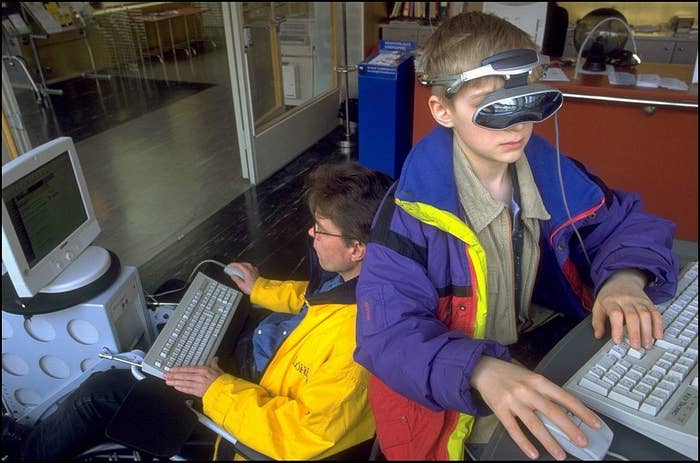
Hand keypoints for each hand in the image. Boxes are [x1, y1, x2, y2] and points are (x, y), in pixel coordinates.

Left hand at [163, 357, 223, 396]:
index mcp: (203, 370)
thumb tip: (215, 358)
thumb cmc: (222, 380)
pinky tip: (175, 387)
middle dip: (173, 375)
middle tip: (165, 375)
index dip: (179, 369)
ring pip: (184, 382)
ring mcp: (198, 384)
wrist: (225, 390)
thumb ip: (214, 364)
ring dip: (174, 381)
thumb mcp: (218, 369)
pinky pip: (188, 389)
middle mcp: (199, 376)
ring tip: (167, 381)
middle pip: (184, 375)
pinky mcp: (198, 392)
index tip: (172, 369)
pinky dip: (181, 388)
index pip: (188, 368)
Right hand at [226, 262, 258, 294]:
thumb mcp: (241, 285)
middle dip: (238, 265)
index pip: (239, 265)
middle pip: (244, 264)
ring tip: (239, 269)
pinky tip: (246, 271)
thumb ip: (236, 279)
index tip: (230, 265)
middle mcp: (252, 270)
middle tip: (234, 267)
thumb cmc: (252, 289)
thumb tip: (233, 276)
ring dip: (243, 266)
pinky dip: (248, 268)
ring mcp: (255, 271)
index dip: (233, 264)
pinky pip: (252, 268)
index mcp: (247, 272)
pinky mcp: (257, 274)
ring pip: (248, 265)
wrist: (260, 291)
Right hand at [471, 356, 601, 460]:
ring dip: (549, 441)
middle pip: (552, 411)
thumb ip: (546, 392)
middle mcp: (527, 390)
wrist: (483, 368)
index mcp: (538, 381)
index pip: (565, 397)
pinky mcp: (500, 410)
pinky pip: (514, 429)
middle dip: (569, 428)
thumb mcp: (531, 377)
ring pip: (534, 423)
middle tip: (582, 441)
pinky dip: (524, 443)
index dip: (582, 411)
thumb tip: (567, 411)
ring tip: (560, 454)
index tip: (595, 423)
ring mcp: (513, 401)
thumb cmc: (510, 374)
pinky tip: (533, 453)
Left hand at [591, 269, 661, 348]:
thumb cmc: (609, 296)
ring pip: (645, 315)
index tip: (618, 341)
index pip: (615, 314)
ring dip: (648, 331)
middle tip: (636, 346)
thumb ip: (597, 321)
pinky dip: (658, 325)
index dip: (617, 328)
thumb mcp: (598, 306)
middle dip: (635, 333)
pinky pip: (655, 313)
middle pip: (632, 316)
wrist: (622, 279)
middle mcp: (626, 300)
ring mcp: (638, 300)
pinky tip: (658, 335)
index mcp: (611, 301)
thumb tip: (598, 335)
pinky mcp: (648, 302)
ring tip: (647, 344)